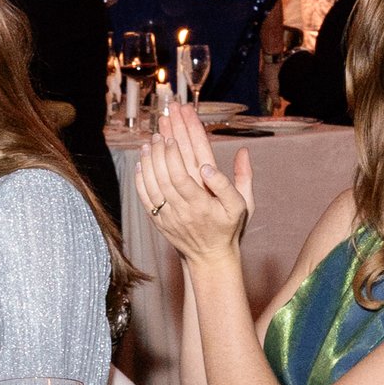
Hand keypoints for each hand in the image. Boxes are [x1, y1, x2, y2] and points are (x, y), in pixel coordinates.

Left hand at [130, 98, 251, 263]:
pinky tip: (142, 162)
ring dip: (150, 160)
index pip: (185, 174)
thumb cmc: (228, 228)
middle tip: (161, 126)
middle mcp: (183, 209)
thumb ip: (240, 178)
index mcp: (203, 203)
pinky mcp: (158, 220)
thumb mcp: (242, 205)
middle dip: (162, 148)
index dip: (176, 155)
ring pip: (154, 184)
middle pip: (167, 174)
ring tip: (151, 140)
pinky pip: (145, 198)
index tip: (173, 135)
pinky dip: (141, 179)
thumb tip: (240, 153)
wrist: (209, 258)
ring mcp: (168, 215)